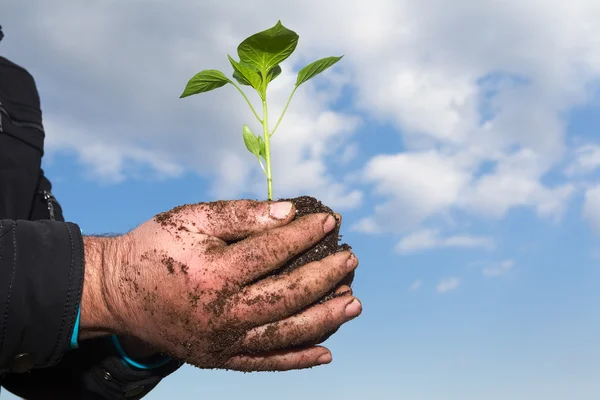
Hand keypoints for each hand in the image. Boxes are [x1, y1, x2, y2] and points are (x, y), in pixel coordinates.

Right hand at [79, 200, 360, 370]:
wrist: (116, 291)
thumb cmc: (154, 247)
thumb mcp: (191, 218)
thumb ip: (240, 213)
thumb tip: (288, 213)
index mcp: (214, 274)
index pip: (273, 252)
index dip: (305, 234)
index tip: (331, 221)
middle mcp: (221, 314)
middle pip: (288, 296)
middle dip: (326, 276)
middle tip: (351, 260)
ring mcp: (221, 342)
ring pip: (285, 333)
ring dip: (324, 319)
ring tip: (353, 303)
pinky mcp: (217, 357)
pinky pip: (264, 363)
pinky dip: (297, 359)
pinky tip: (326, 352)